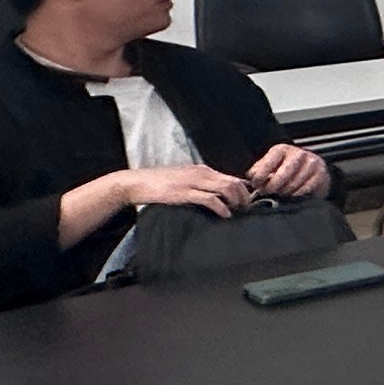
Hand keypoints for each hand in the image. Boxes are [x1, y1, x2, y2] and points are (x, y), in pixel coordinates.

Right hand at [124, 162, 254, 216]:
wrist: (136, 183)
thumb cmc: (159, 183)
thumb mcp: (184, 179)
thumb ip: (200, 184)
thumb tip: (217, 195)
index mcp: (202, 169)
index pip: (232, 177)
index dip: (244, 191)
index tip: (247, 202)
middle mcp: (201, 173)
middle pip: (234, 182)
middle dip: (244, 197)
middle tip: (246, 210)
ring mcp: (193, 182)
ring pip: (226, 189)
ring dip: (236, 202)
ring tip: (238, 213)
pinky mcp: (185, 193)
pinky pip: (210, 199)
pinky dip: (222, 208)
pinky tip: (225, 215)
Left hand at [247, 140, 330, 201]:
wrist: (313, 172)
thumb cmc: (288, 170)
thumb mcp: (272, 166)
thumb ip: (260, 170)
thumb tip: (251, 177)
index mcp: (282, 150)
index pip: (269, 161)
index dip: (261, 175)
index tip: (257, 184)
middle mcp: (298, 153)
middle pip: (284, 173)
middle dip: (274, 185)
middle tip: (269, 191)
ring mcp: (311, 162)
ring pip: (295, 182)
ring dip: (286, 190)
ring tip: (282, 192)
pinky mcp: (321, 173)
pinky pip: (307, 187)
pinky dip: (298, 193)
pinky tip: (293, 193)